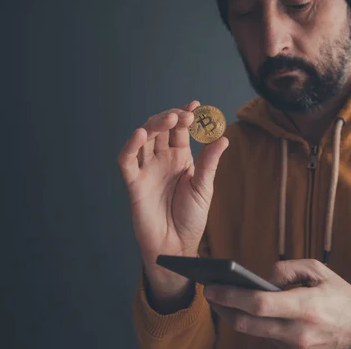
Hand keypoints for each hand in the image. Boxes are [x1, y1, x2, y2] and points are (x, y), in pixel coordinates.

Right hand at [117, 100, 229, 263]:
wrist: (176, 246)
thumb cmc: (191, 218)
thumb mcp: (204, 188)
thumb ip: (209, 162)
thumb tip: (224, 137)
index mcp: (180, 158)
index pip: (180, 130)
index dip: (186, 115)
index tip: (196, 104)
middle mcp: (161, 160)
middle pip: (161, 129)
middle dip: (172, 117)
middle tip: (185, 114)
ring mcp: (146, 169)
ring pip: (144, 139)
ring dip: (155, 125)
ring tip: (170, 119)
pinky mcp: (133, 182)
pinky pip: (127, 160)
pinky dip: (130, 145)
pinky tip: (141, 134)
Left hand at [203, 259, 350, 348]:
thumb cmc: (339, 295)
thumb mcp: (319, 271)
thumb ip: (288, 269)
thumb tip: (262, 278)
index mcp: (306, 307)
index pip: (259, 304)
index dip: (231, 296)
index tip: (212, 288)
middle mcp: (298, 332)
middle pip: (248, 324)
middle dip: (224, 309)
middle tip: (210, 292)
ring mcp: (295, 346)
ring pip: (254, 333)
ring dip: (235, 317)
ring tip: (222, 298)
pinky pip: (266, 338)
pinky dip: (253, 324)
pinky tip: (243, 310)